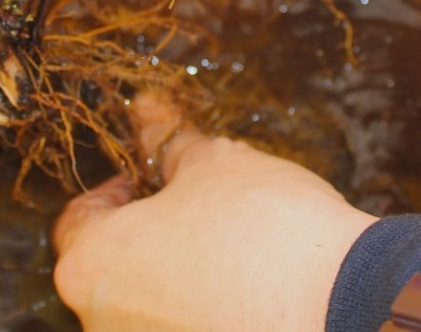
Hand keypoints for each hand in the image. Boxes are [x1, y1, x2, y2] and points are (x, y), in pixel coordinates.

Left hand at [52, 93, 376, 330]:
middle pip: (111, 267)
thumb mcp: (213, 166)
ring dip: (175, 274)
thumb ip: (167, 141)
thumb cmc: (266, 230)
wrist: (342, 304)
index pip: (77, 220)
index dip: (115, 187)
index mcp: (93, 266)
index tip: (149, 177)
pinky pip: (183, 328)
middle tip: (193, 204)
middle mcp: (105, 324)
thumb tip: (146, 109)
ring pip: (147, 305)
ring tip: (228, 246)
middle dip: (147, 231)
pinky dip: (201, 310)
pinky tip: (246, 288)